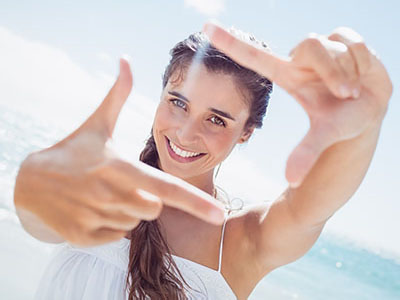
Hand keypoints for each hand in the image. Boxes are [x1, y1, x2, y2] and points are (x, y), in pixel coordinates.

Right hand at [14, 58, 224, 245]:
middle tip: (123, 184)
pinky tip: (93, 209)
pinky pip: (116, 236)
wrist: (31, 181)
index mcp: (121, 168)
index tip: (220, 215)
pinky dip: (111, 225)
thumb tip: (127, 60)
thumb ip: (118, 94)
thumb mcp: (97, 123)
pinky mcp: (82, 236)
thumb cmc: (74, 150)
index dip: (197, 202)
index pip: (167, 188)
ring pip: (135, 223)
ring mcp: (95, 218)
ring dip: (128, 211)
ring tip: (105, 194)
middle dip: (148, 199)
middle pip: (154, 209)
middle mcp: (110, 195)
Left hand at [203, 22, 392, 186]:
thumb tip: (292, 181)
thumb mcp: (325, 134)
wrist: (371, 109)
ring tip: (353, 90)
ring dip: (349, 71)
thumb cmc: (341, 120)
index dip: (230, 43)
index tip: (206, 28)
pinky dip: (364, 62)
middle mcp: (301, 58)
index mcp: (287, 75)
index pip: (254, 55)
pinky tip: (362, 74)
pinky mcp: (344, 38)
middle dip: (333, 73)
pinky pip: (354, 41)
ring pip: (334, 44)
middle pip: (311, 44)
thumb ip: (306, 153)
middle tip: (345, 95)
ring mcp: (322, 47)